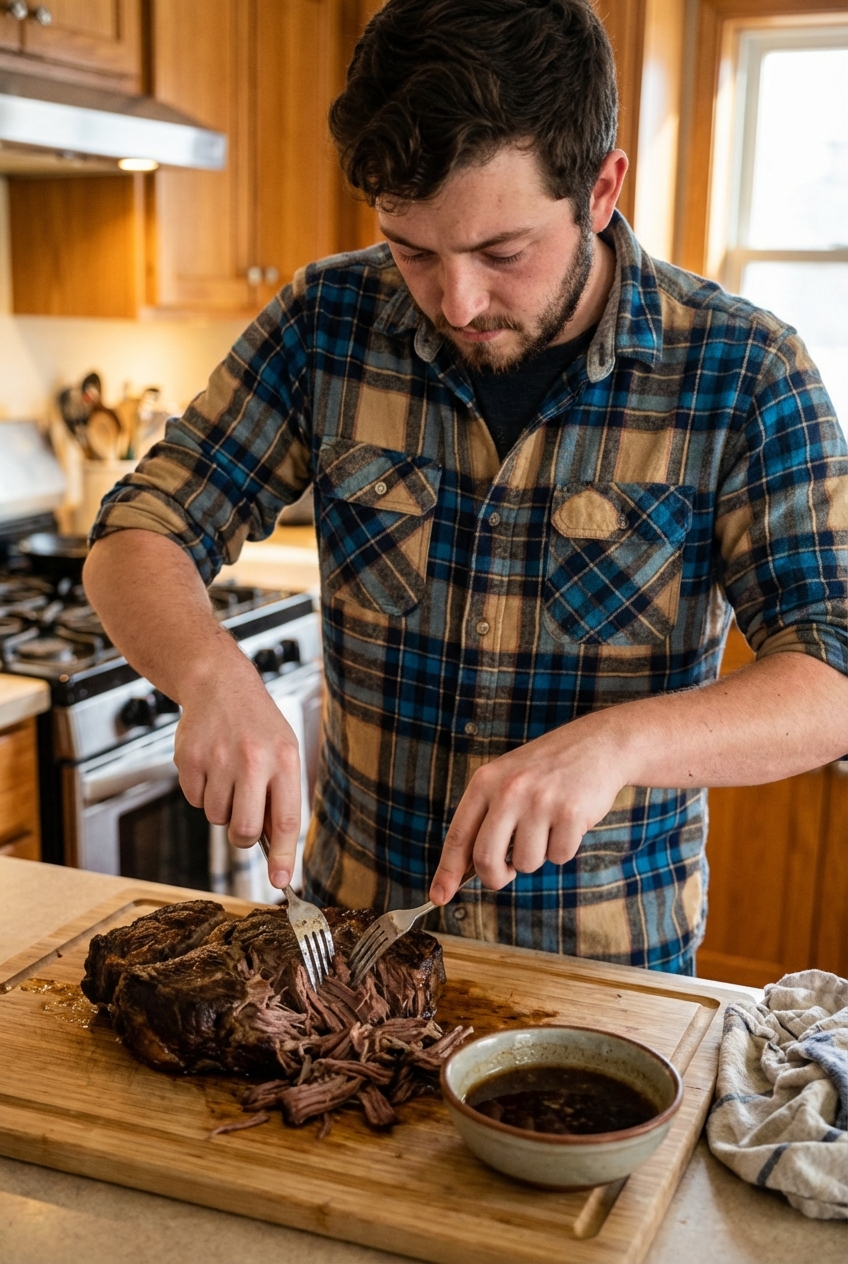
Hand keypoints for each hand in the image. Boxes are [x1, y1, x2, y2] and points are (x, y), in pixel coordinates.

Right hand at [174, 649, 301, 888]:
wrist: (219, 684)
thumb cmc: (258, 726)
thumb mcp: (284, 753)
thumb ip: (281, 799)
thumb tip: (278, 853)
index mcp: (284, 760)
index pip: (286, 821)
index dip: (284, 857)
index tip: (282, 883)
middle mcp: (252, 760)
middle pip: (245, 831)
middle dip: (243, 836)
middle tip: (244, 819)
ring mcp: (218, 759)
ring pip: (216, 818)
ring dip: (221, 808)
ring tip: (228, 776)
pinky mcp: (189, 759)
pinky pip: (194, 801)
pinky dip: (201, 792)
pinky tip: (210, 766)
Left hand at [429, 714, 626, 903]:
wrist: (597, 744)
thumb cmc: (547, 770)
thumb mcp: (507, 779)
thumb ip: (487, 817)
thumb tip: (469, 869)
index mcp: (485, 782)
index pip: (458, 835)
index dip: (447, 871)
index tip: (439, 896)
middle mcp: (509, 791)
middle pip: (486, 859)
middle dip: (495, 877)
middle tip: (507, 872)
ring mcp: (540, 802)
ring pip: (526, 863)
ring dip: (537, 856)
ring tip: (548, 825)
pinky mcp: (570, 813)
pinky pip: (559, 857)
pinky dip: (563, 848)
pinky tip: (569, 821)